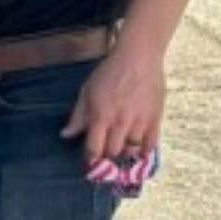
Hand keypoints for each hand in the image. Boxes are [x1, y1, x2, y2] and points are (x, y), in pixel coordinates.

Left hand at [61, 46, 164, 168]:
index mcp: (101, 116)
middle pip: (112, 153)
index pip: (93, 149)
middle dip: (106, 157)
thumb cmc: (109, 72)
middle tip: (105, 154)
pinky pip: (151, 146)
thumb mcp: (87, 90)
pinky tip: (139, 150)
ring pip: (131, 152)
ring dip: (124, 154)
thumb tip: (66, 135)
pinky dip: (144, 152)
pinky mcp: (155, 120)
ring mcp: (139, 123)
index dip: (90, 159)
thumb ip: (78, 115)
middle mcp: (120, 123)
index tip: (89, 162)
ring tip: (120, 150)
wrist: (138, 58)